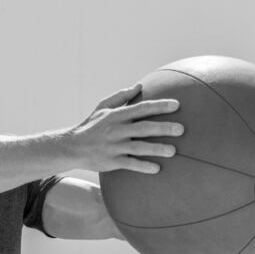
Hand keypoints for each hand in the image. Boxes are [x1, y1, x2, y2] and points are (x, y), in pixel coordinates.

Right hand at [66, 84, 182, 173]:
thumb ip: (121, 96)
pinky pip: (130, 164)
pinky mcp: (112, 162)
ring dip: (157, 149)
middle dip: (163, 128)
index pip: (142, 108)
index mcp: (117, 115)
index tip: (177, 105)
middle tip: (182, 129)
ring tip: (174, 151)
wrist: (73, 147)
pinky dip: (143, 166)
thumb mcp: (102, 107)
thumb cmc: (91, 126)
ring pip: (139, 148)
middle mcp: (117, 130)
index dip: (160, 106)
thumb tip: (139, 85)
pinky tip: (156, 168)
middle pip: (144, 128)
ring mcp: (115, 147)